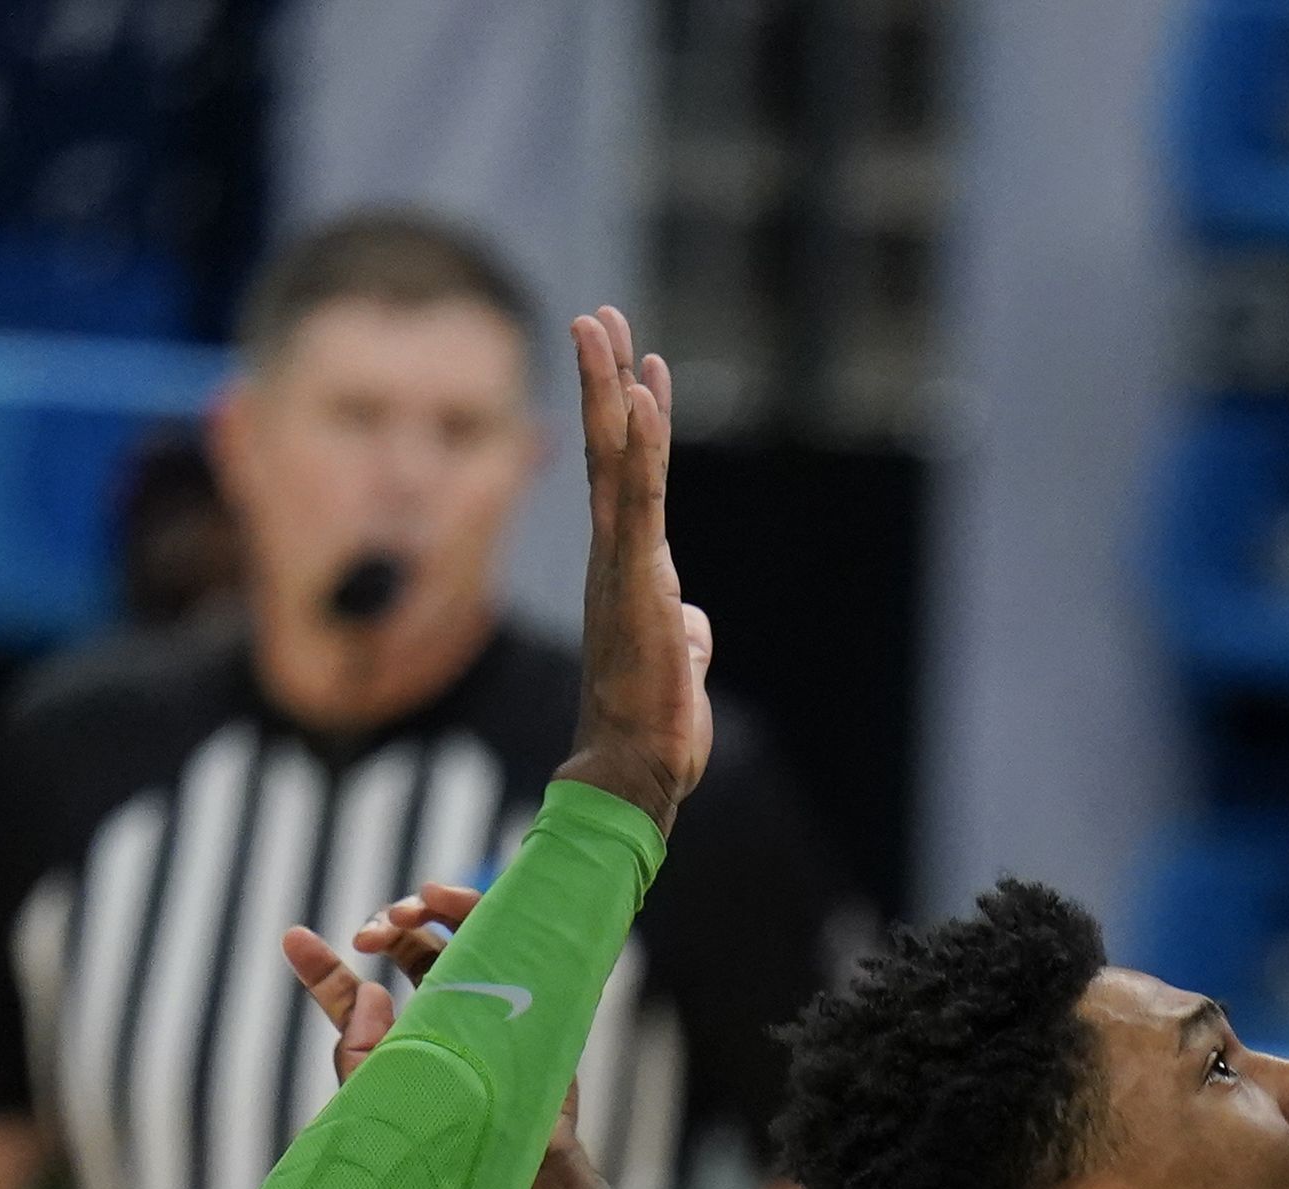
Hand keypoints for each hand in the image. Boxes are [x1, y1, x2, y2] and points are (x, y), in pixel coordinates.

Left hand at [281, 884, 621, 1188]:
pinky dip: (493, 916)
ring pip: (468, 938)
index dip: (323, 968)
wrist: (518, 1186)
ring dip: (445, 905)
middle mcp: (445, 1017)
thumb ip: (357, 1049)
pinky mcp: (533, 1005)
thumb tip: (371, 988)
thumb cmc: (441, 1155)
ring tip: (424, 899)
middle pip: (417, 950)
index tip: (293, 938)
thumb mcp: (379, 1103)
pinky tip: (465, 905)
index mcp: (401, 1041)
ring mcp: (492, 1007)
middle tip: (371, 933)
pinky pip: (517, 949)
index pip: (357, 995)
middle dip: (393, 923)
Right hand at [561, 305, 712, 829]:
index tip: (636, 364)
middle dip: (600, 380)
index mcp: (626, 575)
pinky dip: (641, 444)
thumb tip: (692, 629)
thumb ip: (685, 635)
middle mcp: (614, 560)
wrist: (633, 773)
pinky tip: (641, 394)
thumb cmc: (652, 734)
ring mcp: (620, 568)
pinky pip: (639, 500)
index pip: (627, 483)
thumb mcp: (679, 668)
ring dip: (607, 389)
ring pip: (613, 462)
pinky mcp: (637, 582)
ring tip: (603, 326)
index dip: (631, 421)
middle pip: (606, 454)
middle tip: (596, 315)